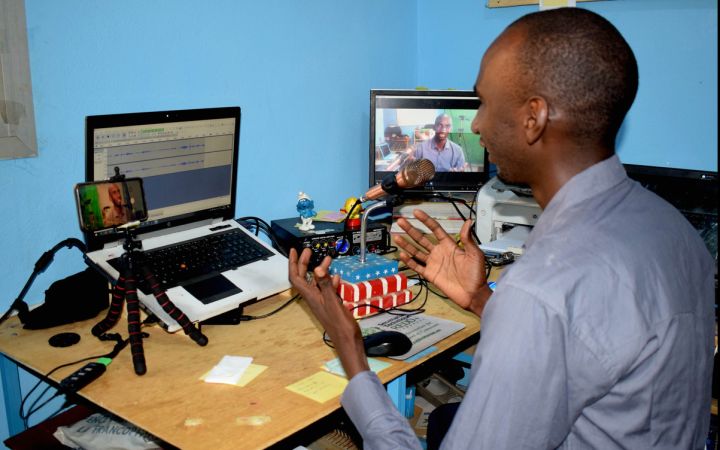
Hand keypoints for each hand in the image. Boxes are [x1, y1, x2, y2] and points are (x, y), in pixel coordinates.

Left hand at [288, 248, 369, 377]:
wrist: (348, 342)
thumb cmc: (340, 326)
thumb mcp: (333, 302)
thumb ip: (325, 285)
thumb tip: (317, 269)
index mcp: (311, 297)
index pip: (296, 277)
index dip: (293, 263)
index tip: (294, 251)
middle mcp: (314, 298)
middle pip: (304, 277)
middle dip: (304, 263)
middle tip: (308, 251)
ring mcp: (321, 302)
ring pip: (316, 282)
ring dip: (319, 270)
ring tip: (327, 259)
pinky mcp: (329, 305)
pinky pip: (326, 289)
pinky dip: (329, 281)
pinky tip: (336, 278)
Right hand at [394, 209, 491, 316]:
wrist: (473, 294)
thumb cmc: (476, 274)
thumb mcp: (475, 254)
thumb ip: (468, 238)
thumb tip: (469, 221)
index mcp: (449, 245)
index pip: (435, 229)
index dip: (426, 221)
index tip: (416, 213)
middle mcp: (439, 253)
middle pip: (422, 238)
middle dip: (411, 229)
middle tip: (401, 221)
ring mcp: (434, 263)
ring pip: (416, 251)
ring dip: (406, 244)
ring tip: (396, 236)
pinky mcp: (430, 275)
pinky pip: (417, 266)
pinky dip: (409, 261)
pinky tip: (402, 254)